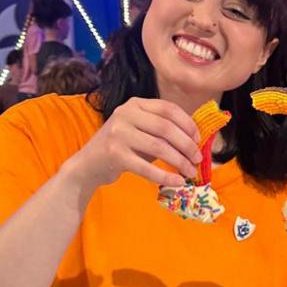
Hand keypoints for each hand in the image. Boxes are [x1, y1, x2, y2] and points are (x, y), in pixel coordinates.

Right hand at [66, 98, 201, 191]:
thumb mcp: (140, 131)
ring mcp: (118, 133)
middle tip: (198, 159)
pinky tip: (177, 182)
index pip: (168, 109)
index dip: (187, 123)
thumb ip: (162, 130)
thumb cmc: (121, 147)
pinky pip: (147, 167)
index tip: (199, 139)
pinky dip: (165, 176)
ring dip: (179, 161)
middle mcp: (125, 114)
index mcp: (135, 104)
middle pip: (166, 128)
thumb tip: (196, 140)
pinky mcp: (114, 154)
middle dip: (187, 144)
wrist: (87, 165)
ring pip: (159, 147)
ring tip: (190, 172)